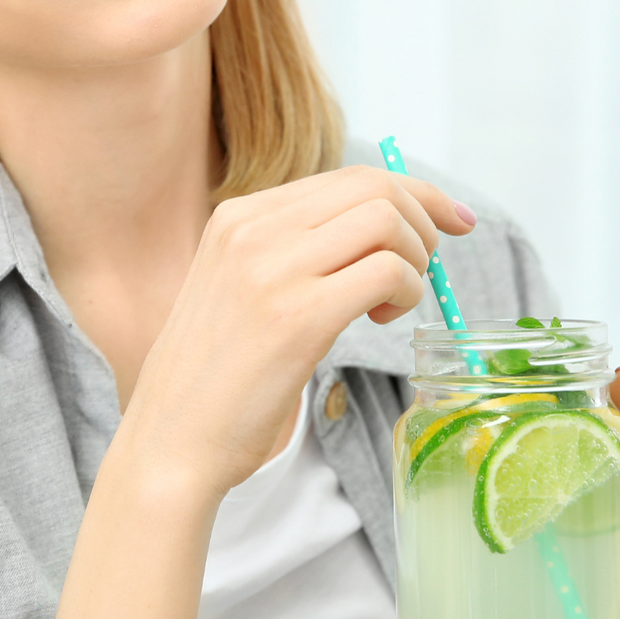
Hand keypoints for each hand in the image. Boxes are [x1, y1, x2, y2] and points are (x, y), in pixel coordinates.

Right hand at [121, 165, 473, 497]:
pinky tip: (380, 322)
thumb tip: (381, 229)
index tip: (449, 219)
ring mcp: (272, 269)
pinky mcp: (298, 316)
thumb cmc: (214, 379)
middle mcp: (252, 230)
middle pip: (373, 186)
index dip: (413, 193)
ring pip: (386, 220)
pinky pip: (386, 272)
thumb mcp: (239, 288)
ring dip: (415, 259)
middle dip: (424, 219)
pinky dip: (405, 292)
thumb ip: (291, 252)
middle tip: (424, 269)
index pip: (348, 177)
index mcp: (237, 217)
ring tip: (393, 302)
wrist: (170, 441)